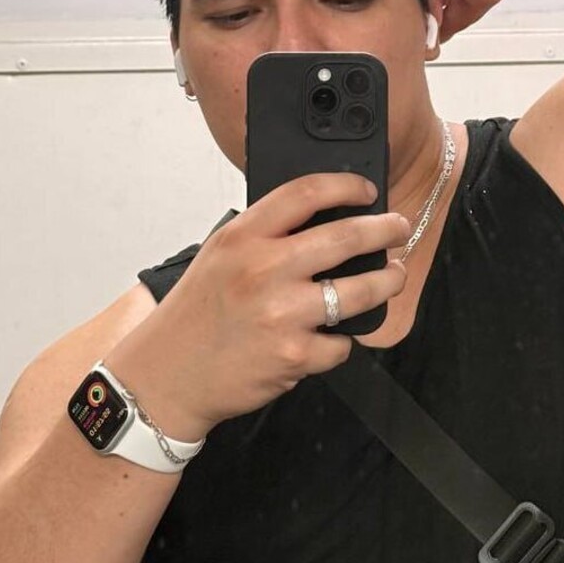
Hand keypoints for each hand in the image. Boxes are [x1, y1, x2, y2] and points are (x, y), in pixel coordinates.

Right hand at [105, 176, 410, 434]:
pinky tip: (329, 337)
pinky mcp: (294, 356)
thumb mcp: (219, 256)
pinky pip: (341, 343)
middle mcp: (263, 270)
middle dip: (385, 230)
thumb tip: (324, 221)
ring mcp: (281, 314)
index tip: (366, 191)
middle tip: (397, 229)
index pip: (305, 193)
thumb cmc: (195, 316)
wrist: (166, 376)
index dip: (346, 186)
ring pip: (360, 291)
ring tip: (392, 277)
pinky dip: (340, 341)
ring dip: (387, 282)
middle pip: (346, 237)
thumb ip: (263, 236)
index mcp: (243, 237)